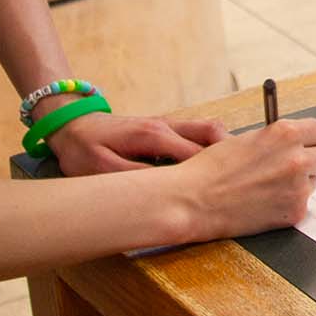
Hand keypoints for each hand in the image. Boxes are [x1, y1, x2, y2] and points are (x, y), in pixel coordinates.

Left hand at [45, 110, 228, 174]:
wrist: (72, 123)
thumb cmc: (85, 148)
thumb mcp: (101, 167)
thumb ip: (133, 177)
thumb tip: (163, 190)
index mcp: (153, 135)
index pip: (196, 153)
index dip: (215, 171)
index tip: (229, 191)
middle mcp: (166, 125)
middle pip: (212, 134)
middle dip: (230, 156)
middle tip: (243, 181)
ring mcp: (168, 124)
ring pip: (209, 130)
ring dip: (223, 149)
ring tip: (233, 175)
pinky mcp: (165, 128)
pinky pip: (197, 134)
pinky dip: (212, 147)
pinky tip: (214, 168)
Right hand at [171, 118, 315, 240]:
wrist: (194, 200)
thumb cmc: (212, 168)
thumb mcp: (247, 139)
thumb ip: (276, 139)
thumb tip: (292, 143)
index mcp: (285, 134)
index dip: (310, 138)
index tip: (304, 143)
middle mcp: (297, 159)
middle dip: (311, 160)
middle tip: (292, 166)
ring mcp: (298, 188)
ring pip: (313, 183)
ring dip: (299, 184)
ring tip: (268, 187)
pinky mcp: (294, 213)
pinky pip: (301, 205)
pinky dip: (287, 204)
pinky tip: (265, 203)